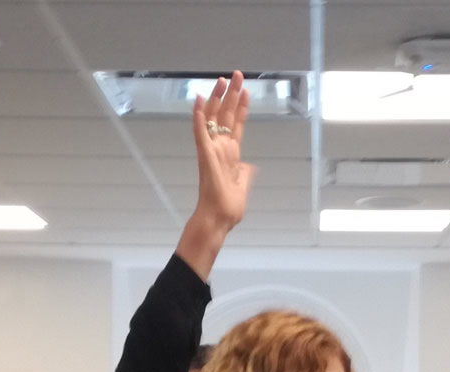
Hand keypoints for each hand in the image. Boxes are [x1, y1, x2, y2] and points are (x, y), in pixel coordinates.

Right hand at [191, 71, 254, 233]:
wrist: (218, 219)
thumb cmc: (228, 207)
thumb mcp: (243, 186)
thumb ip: (245, 174)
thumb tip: (249, 166)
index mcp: (230, 154)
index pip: (237, 125)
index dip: (242, 107)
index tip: (246, 91)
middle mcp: (221, 148)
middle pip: (227, 115)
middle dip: (232, 94)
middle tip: (236, 74)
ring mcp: (212, 150)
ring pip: (215, 118)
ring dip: (219, 97)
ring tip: (223, 79)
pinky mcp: (205, 155)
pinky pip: (200, 132)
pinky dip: (199, 116)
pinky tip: (200, 100)